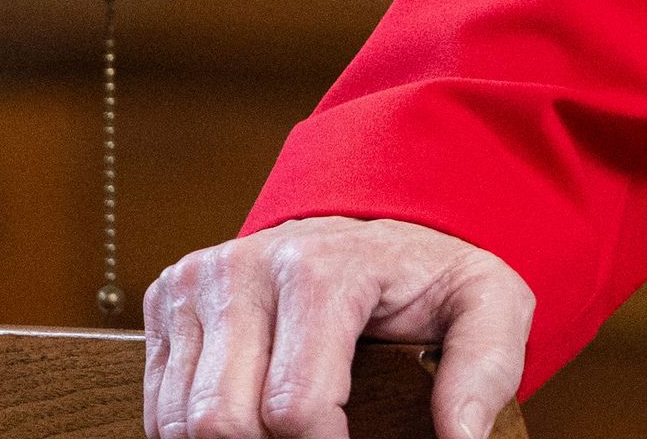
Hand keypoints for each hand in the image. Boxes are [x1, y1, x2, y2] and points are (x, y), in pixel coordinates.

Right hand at [143, 216, 532, 438]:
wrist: (374, 228)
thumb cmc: (426, 275)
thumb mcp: (487, 303)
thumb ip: (486, 365)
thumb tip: (461, 436)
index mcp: (324, 267)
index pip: (295, 407)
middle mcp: (250, 264)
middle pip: (223, 421)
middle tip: (316, 437)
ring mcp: (201, 278)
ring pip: (180, 420)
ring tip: (288, 430)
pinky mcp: (169, 295)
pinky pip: (158, 402)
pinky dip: (196, 429)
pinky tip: (250, 414)